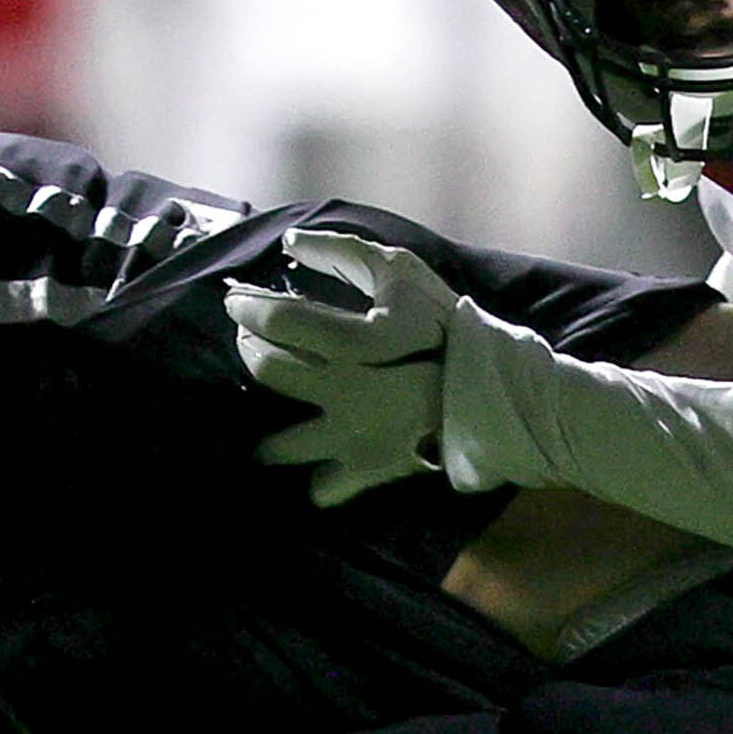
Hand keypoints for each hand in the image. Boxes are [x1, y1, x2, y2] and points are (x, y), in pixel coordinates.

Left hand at [228, 229, 465, 505]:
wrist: (498, 394)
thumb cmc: (450, 327)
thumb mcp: (403, 273)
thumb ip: (346, 255)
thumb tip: (291, 244)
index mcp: (349, 344)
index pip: (276, 320)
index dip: (246, 306)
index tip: (233, 299)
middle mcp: (339, 393)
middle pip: (267, 371)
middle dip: (248, 350)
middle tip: (248, 341)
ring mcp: (350, 438)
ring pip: (281, 445)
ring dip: (267, 439)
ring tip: (263, 436)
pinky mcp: (367, 471)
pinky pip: (323, 490)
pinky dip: (316, 483)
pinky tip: (315, 473)